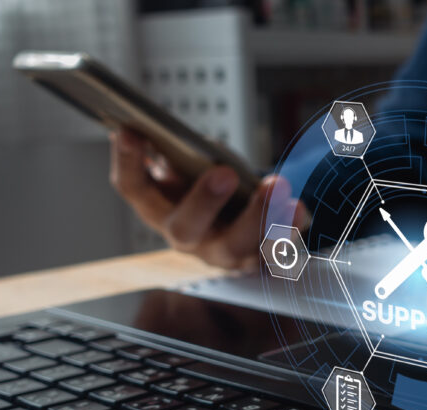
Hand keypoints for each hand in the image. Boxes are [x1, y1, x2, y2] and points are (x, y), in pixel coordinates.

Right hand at [108, 127, 308, 269]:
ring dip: (258, 216)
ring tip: (276, 185)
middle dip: (203, 200)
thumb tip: (172, 131)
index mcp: (158, 208)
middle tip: (222, 172)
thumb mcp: (190, 165)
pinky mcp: (257, 262)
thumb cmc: (210, 186)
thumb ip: (180, 151)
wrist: (244, 220)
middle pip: (184, 228)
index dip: (127, 161)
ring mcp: (222, 254)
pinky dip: (289, 228)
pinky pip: (274, 252)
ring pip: (235, 246)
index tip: (129, 131)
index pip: (132, 187)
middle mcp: (186, 237)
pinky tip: (299, 208)